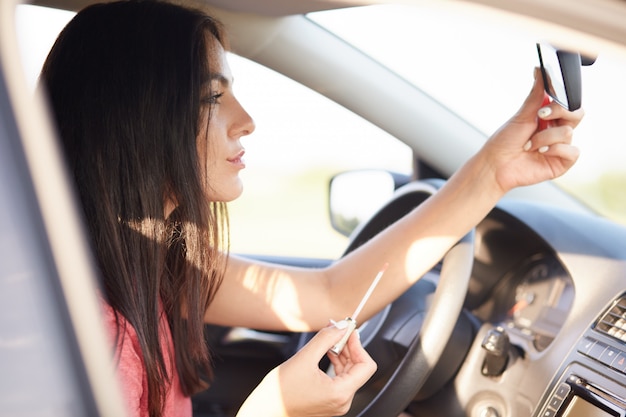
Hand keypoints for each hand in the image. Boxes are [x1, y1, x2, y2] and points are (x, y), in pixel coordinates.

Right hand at [236, 324, 376, 416]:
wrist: (264, 412)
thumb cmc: (279, 393)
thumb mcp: (304, 358)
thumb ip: (325, 339)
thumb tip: (339, 327)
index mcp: (340, 393)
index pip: (366, 366)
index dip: (358, 344)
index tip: (348, 331)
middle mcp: (342, 402)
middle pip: (358, 368)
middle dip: (349, 346)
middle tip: (337, 330)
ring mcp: (336, 404)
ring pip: (349, 373)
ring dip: (342, 353)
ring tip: (330, 339)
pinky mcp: (329, 402)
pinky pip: (340, 379)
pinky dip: (336, 363)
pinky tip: (326, 352)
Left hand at [480, 67, 583, 193]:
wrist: (495, 165)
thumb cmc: (504, 142)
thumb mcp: (521, 115)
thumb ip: (535, 94)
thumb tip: (539, 70)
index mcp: (549, 118)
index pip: (569, 104)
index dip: (561, 104)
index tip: (542, 108)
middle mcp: (556, 131)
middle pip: (577, 114)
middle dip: (559, 114)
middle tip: (539, 118)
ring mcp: (560, 147)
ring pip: (568, 133)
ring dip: (544, 137)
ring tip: (528, 145)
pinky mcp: (561, 163)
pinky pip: (572, 152)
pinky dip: (554, 150)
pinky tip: (539, 153)